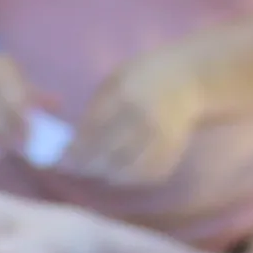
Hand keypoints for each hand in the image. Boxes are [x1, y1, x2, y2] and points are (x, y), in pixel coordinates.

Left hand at [54, 35, 234, 189]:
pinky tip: (118, 174)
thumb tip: (75, 137)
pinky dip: (129, 178)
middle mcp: (143, 119)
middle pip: (107, 154)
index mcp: (125, 96)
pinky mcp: (173, 151)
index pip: (92, 131)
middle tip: (72, 168)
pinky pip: (147, 175)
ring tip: (93, 170)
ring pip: (126, 170)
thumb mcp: (118, 78)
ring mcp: (160, 138)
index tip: (60, 156)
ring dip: (105, 174)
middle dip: (85, 165)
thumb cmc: (147, 74)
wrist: (192, 79)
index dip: (74, 148)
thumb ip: (98, 105)